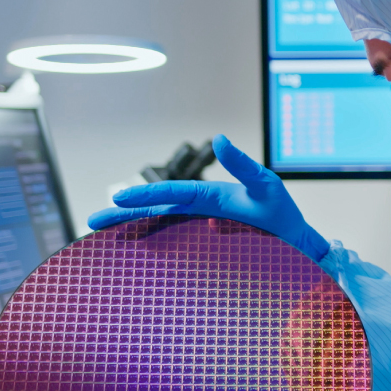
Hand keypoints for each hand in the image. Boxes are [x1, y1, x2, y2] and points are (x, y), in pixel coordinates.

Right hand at [88, 135, 329, 261]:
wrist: (297, 245)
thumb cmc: (283, 215)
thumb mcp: (265, 185)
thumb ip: (243, 164)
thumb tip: (221, 139)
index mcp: (211, 195)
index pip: (173, 194)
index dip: (146, 194)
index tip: (119, 199)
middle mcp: (201, 209)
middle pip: (156, 209)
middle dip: (125, 214)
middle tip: (93, 222)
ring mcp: (201, 226)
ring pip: (159, 225)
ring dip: (130, 229)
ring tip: (100, 234)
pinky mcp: (204, 244)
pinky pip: (172, 243)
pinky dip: (149, 244)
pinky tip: (131, 251)